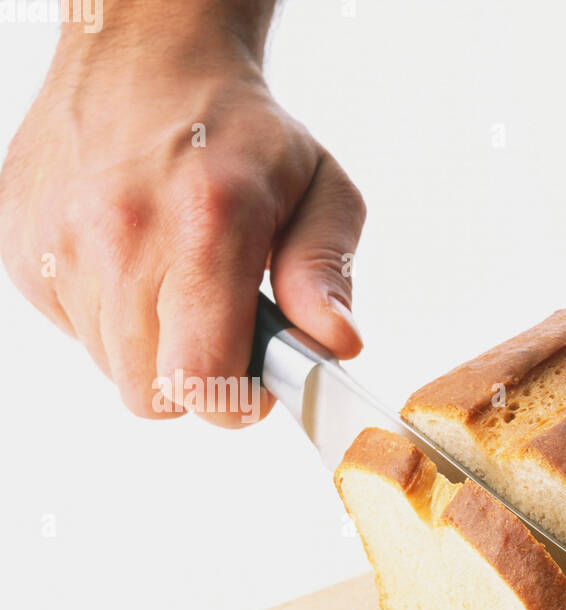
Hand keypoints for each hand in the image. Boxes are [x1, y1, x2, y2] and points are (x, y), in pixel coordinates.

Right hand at [0, 15, 364, 425]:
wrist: (144, 53)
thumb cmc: (240, 128)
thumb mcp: (321, 189)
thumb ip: (326, 273)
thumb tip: (336, 343)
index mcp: (206, 226)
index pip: (202, 380)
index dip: (236, 400)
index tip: (256, 379)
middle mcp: (120, 237)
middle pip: (151, 394)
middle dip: (196, 381)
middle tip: (222, 331)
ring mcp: (58, 242)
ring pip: (112, 367)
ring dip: (153, 349)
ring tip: (178, 284)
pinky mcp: (20, 245)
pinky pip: (75, 329)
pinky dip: (110, 316)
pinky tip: (135, 264)